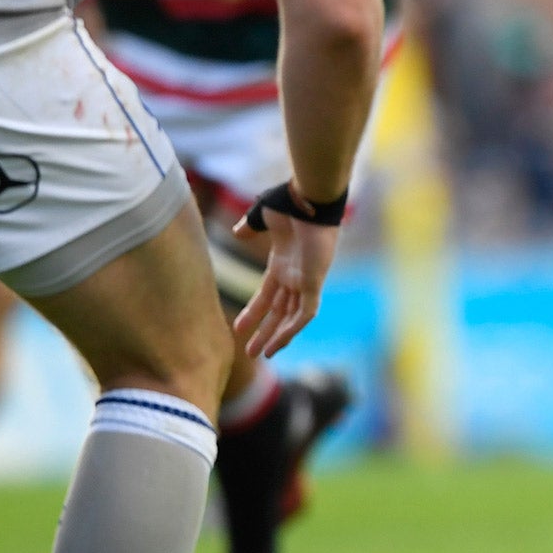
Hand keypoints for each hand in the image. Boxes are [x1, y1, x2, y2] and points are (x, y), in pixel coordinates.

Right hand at [230, 205, 338, 356]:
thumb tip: (238, 232)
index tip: (237, 328)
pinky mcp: (315, 281)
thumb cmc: (289, 203)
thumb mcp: (263, 217)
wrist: (310, 197)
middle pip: (279, 311)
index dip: (253, 312)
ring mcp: (306, 279)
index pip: (267, 295)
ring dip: (277, 336)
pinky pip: (305, 312)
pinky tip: (278, 343)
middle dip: (264, 331)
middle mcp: (295, 275)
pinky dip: (293, 328)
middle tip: (250, 352)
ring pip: (292, 317)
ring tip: (261, 354)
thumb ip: (250, 226)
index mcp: (283, 263)